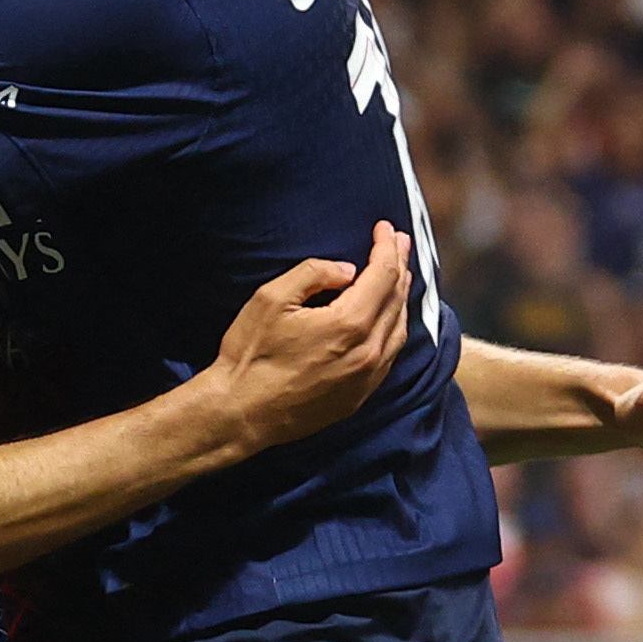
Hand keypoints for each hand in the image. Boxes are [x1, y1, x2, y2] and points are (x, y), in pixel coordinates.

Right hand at [210, 222, 412, 455]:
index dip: (386, 247)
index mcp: (350, 324)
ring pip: (399, 329)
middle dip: (400, 266)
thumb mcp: (271, 299)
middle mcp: (369, 351)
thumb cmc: (251, 355)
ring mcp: (367, 378)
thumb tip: (347, 270)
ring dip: (401, 298)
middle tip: (399, 243)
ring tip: (399, 275)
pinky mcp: (360, 396)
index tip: (385, 228)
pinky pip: (390, 355)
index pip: (383, 275)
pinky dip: (394, 328)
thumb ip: (313, 274)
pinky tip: (388, 319)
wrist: (241, 413)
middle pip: (397, 299)